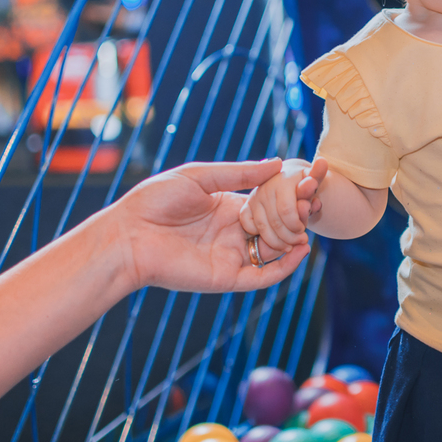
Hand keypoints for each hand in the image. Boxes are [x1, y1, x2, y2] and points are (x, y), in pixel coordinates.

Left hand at [109, 159, 309, 292]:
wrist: (127, 235)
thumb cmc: (155, 201)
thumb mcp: (200, 176)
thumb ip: (239, 173)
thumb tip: (277, 163)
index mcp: (228, 207)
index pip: (269, 203)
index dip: (289, 195)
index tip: (310, 181)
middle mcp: (233, 232)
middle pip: (276, 226)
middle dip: (297, 214)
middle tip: (315, 200)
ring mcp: (231, 255)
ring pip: (274, 251)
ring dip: (295, 238)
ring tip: (310, 221)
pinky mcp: (226, 277)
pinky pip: (263, 276)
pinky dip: (285, 266)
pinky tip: (301, 249)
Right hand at [239, 158, 328, 250]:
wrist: (290, 180)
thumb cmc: (305, 181)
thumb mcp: (314, 179)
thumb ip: (317, 175)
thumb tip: (322, 161)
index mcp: (283, 179)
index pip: (287, 210)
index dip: (297, 226)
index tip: (304, 232)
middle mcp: (266, 187)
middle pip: (276, 222)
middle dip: (290, 236)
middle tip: (300, 241)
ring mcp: (254, 197)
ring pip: (262, 227)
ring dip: (277, 242)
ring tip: (289, 245)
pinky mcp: (246, 206)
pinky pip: (248, 224)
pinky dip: (260, 234)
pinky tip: (273, 238)